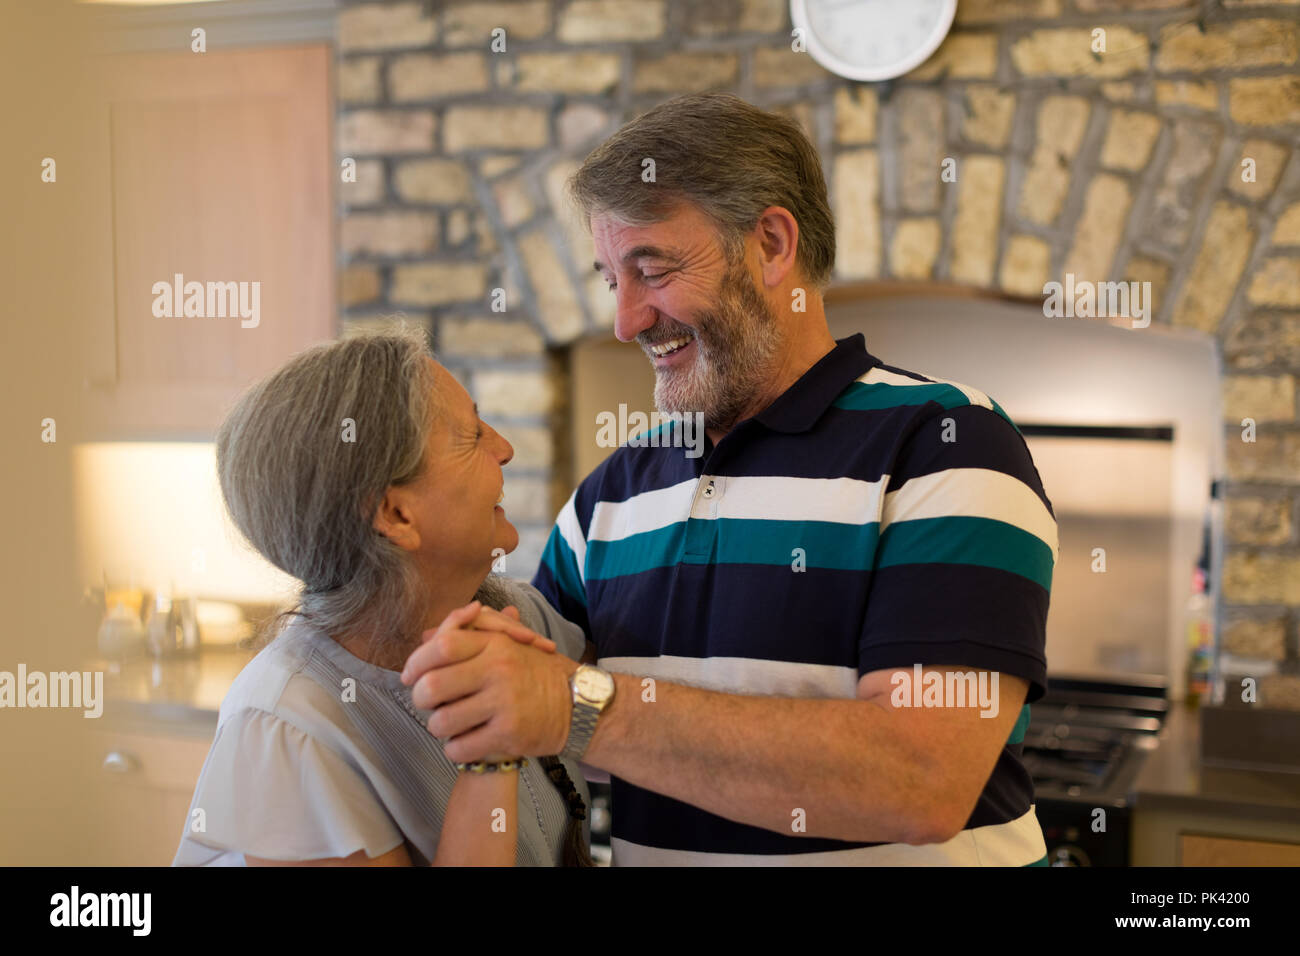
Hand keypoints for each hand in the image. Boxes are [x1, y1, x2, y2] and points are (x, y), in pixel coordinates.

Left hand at [400, 610, 577, 761]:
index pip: (441, 646)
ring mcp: (504, 702)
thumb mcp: (507, 644)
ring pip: (441, 721)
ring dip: (438, 726)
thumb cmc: (536, 673)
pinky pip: (460, 747)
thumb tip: (424, 637)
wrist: (578, 705)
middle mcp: (499, 669)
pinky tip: (465, 743)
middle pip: (432, 685)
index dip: (416, 662)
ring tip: (450, 725)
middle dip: (421, 699)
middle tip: (428, 704)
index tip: (410, 676)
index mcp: (496, 644)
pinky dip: (455, 749)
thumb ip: (467, 637)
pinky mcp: (508, 734)